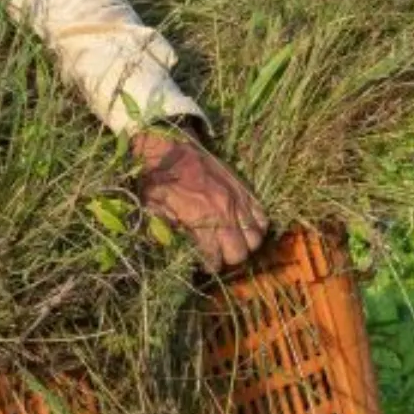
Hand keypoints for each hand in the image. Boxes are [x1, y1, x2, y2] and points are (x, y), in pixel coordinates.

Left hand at [131, 125, 267, 273]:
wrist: (168, 147)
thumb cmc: (156, 179)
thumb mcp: (151, 209)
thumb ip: (164, 232)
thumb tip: (175, 253)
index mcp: (199, 219)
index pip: (215, 258)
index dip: (210, 266)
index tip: (204, 265)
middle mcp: (224, 212)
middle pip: (240, 253)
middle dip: (228, 258)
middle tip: (218, 254)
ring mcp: (237, 200)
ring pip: (256, 238)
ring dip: (245, 244)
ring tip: (231, 242)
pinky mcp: (244, 189)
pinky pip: (263, 217)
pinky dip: (256, 226)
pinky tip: (243, 226)